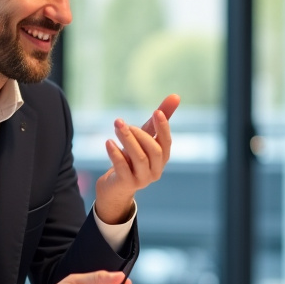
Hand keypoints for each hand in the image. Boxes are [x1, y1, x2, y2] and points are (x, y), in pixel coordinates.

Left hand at [94, 94, 179, 223]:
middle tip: (123, 122)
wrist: (116, 187)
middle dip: (140, 134)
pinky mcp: (127, 184)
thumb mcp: (144, 137)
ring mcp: (142, 179)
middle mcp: (156, 170)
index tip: (156, 112)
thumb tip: (176, 96)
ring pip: (138, 158)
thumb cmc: (133, 158)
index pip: (167, 142)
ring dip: (127, 140)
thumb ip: (159, 119)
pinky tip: (108, 142)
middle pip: (153, 151)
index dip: (163, 128)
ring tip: (117, 125)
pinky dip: (116, 153)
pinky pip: (122, 167)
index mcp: (162, 158)